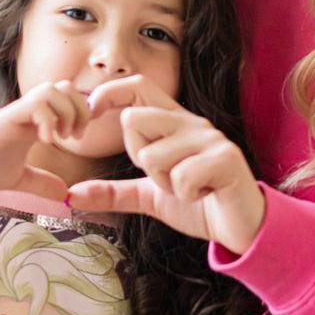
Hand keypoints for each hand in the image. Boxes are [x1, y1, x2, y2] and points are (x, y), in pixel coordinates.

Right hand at [0, 82, 90, 200]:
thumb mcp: (19, 179)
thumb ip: (42, 183)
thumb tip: (64, 193)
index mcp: (35, 122)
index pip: (69, 98)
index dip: (83, 111)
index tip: (79, 137)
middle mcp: (29, 112)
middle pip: (66, 87)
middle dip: (81, 109)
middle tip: (74, 137)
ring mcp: (18, 113)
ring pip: (53, 89)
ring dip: (66, 112)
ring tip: (61, 138)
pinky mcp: (7, 117)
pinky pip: (36, 104)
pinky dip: (48, 120)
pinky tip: (46, 142)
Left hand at [66, 77, 265, 254]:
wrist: (243, 228)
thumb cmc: (200, 204)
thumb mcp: (150, 197)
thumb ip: (114, 193)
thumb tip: (71, 195)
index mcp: (175, 123)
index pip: (138, 86)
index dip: (110, 93)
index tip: (91, 112)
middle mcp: (192, 123)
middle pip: (135, 119)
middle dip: (140, 158)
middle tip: (166, 177)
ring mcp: (210, 139)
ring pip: (154, 155)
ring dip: (165, 184)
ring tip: (189, 189)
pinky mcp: (225, 159)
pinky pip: (181, 177)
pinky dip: (186, 195)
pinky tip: (204, 194)